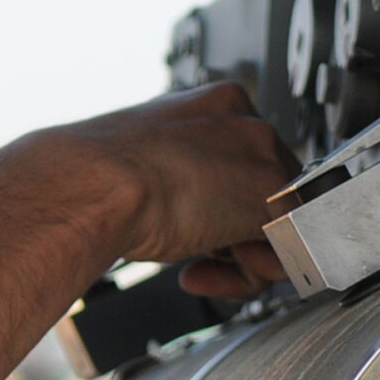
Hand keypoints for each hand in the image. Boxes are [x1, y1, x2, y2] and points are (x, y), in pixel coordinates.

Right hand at [65, 82, 296, 295]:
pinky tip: (213, 270)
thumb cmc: (97, 179)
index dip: (217, 214)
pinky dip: (253, 272)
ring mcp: (261, 154)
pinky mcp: (274, 193)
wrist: (94, 185)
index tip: (196, 238)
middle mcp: (241, 122)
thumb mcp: (141, 174)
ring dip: (242, 263)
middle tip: (201, 261)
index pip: (236, 168)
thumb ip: (176, 185)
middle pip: (259, 196)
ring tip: (204, 269)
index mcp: (209, 106)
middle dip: (234, 241)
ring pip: (275, 223)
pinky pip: (285, 245)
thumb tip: (187, 216)